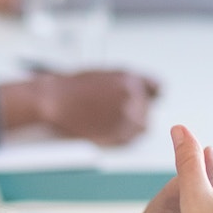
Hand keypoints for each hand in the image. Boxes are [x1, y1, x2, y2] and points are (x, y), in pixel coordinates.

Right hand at [36, 69, 160, 144]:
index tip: (149, 99)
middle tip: (116, 110)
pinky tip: (107, 127)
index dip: (150, 95)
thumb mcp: (106, 74)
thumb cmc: (73, 87)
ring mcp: (126, 117)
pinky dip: (123, 136)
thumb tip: (143, 90)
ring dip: (131, 124)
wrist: (55, 102)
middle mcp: (132, 96)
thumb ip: (128, 82)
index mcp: (130, 79)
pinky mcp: (119, 135)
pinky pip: (131, 138)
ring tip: (110, 119)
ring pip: (142, 125)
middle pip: (148, 107)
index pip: (156, 88)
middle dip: (137, 109)